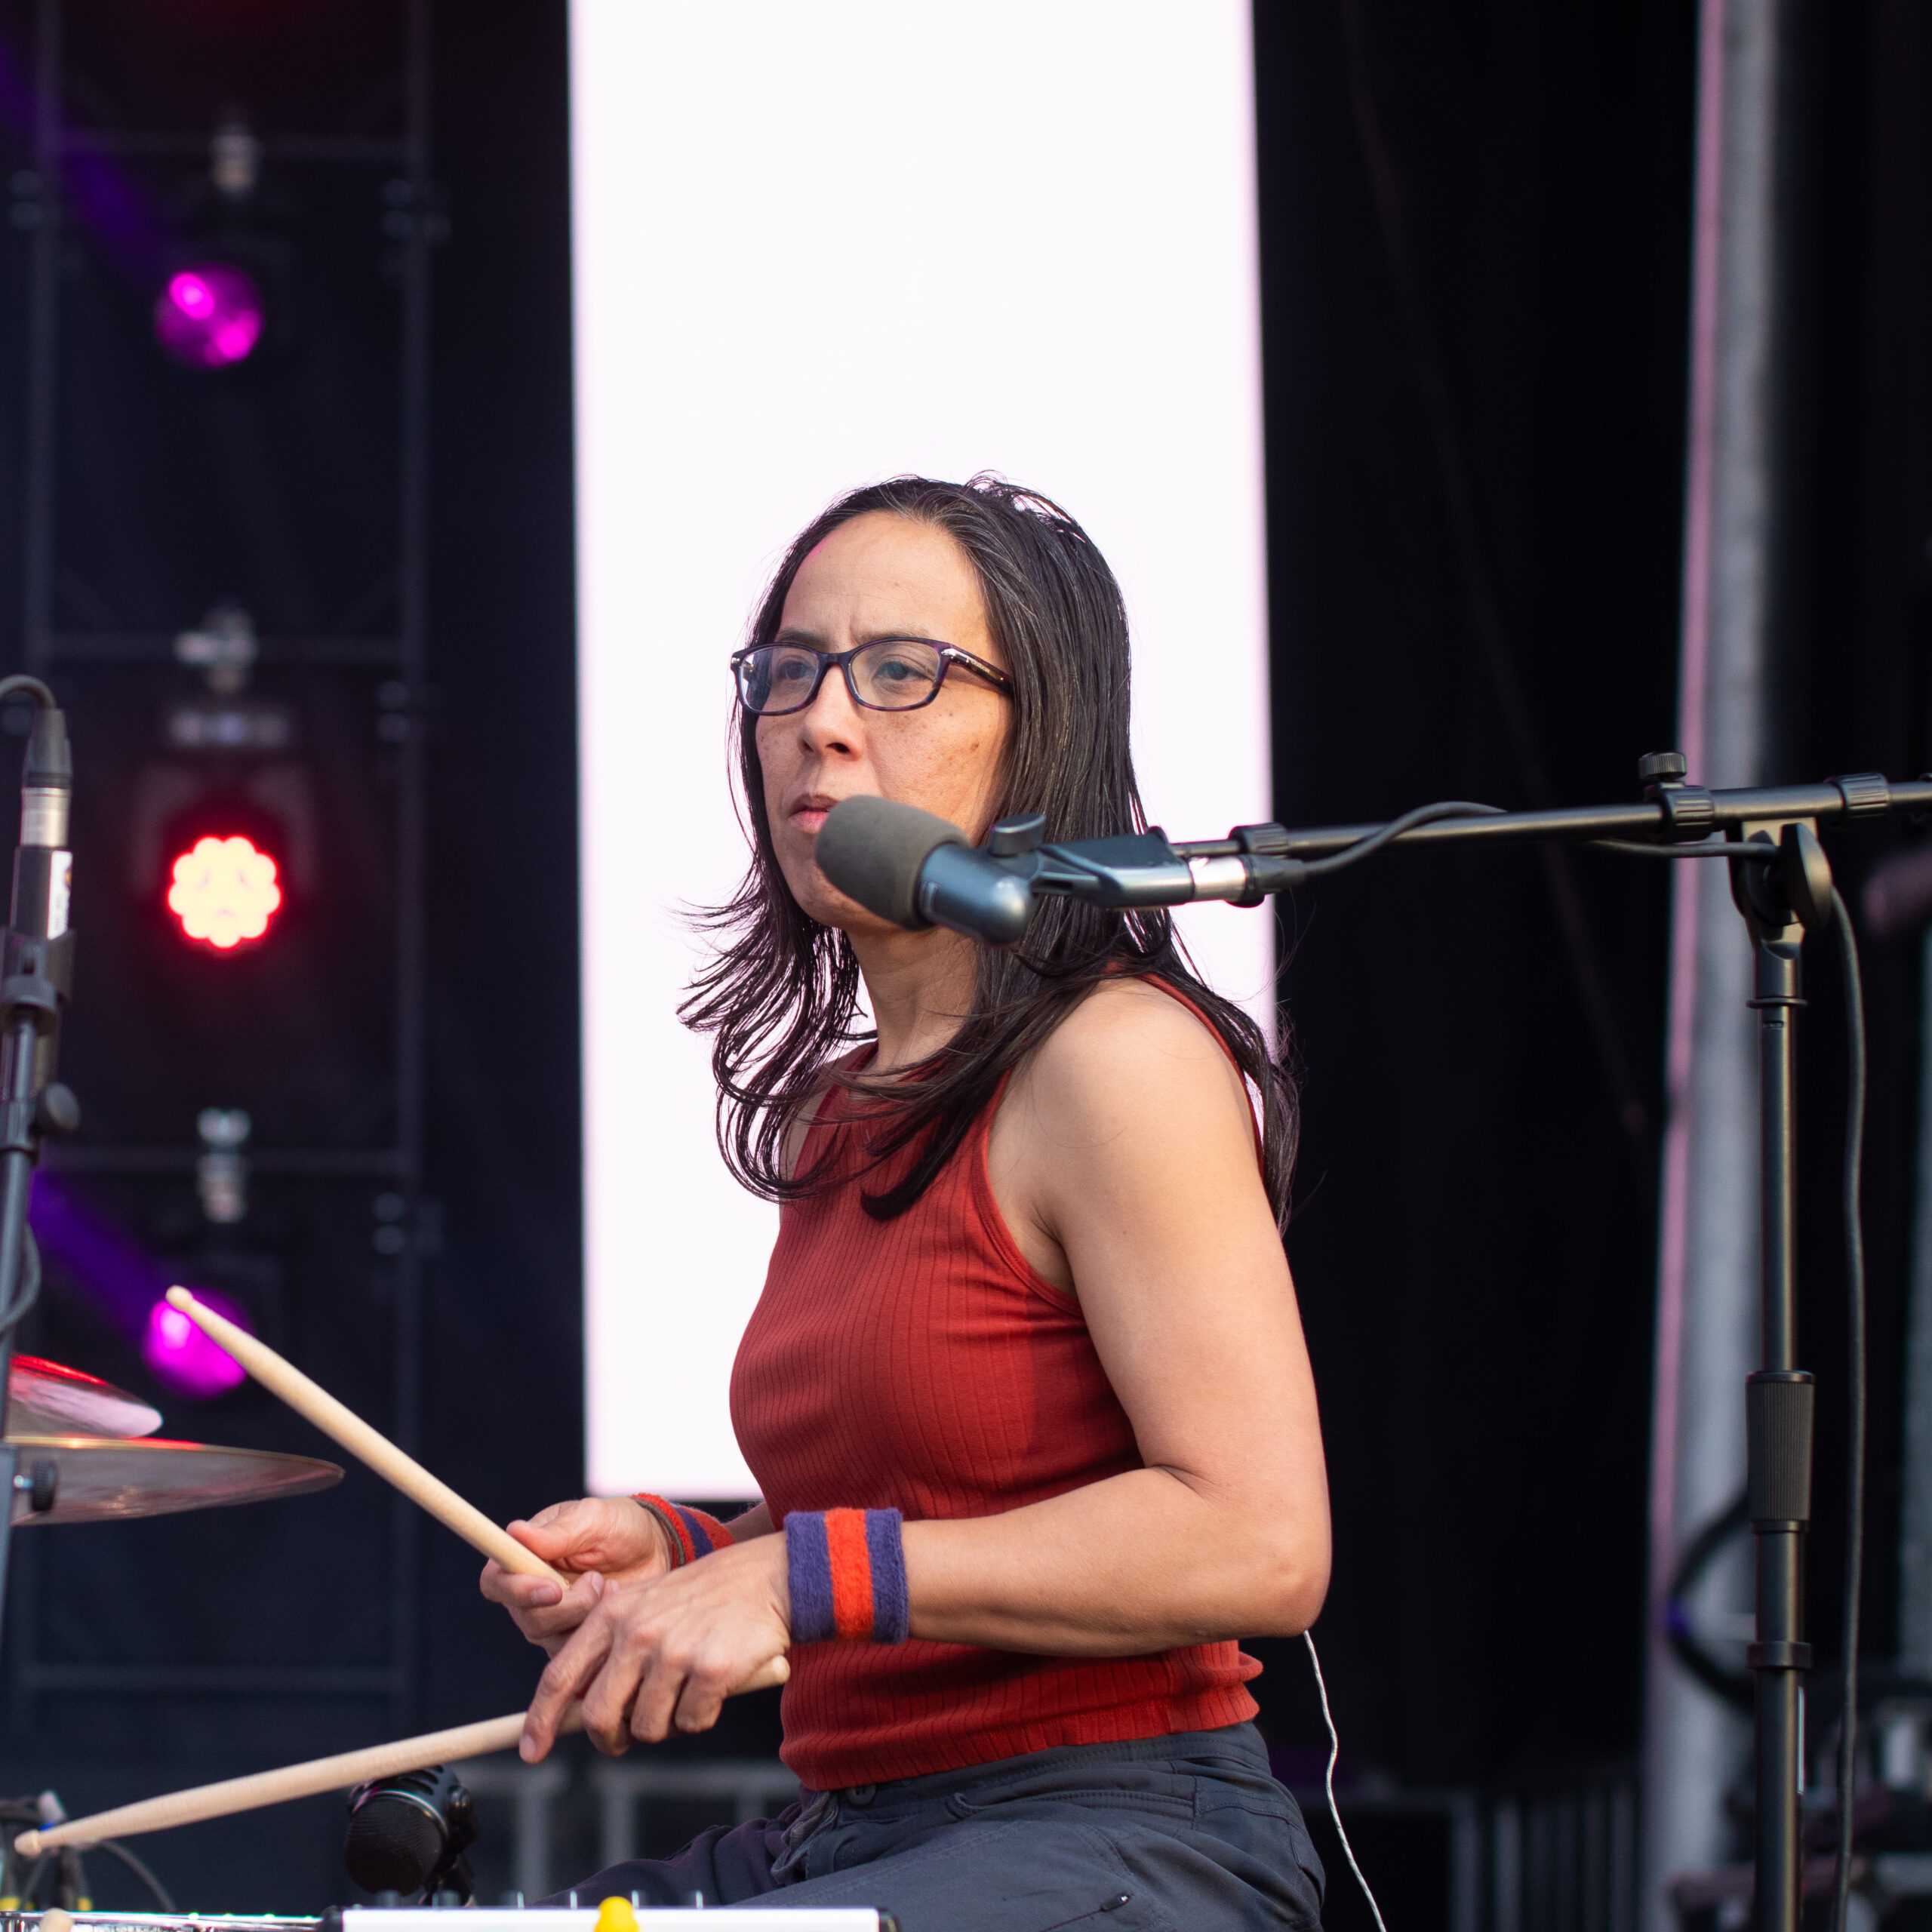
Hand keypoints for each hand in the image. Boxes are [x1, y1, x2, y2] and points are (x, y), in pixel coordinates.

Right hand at [480, 1497, 675, 1654]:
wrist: (653, 1551)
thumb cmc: (617, 1526)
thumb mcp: (593, 1518)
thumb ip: (558, 1532)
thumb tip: (515, 1531)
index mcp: (523, 1556)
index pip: (495, 1582)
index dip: (516, 1590)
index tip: (553, 1588)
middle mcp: (529, 1593)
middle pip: (527, 1618)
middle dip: (567, 1607)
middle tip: (598, 1582)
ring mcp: (550, 1621)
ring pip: (552, 1639)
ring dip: (587, 1616)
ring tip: (613, 1587)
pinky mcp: (573, 1640)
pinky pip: (576, 1654)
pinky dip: (599, 1632)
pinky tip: (617, 1607)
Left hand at [520, 1535, 790, 1758]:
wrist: (766, 1576)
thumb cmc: (704, 1598)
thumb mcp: (645, 1605)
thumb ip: (610, 1648)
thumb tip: (578, 1710)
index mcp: (613, 1613)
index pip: (559, 1676)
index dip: (539, 1720)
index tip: (531, 1752)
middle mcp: (636, 1632)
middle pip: (597, 1716)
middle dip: (609, 1738)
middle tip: (626, 1737)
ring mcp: (673, 1651)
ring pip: (646, 1727)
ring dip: (665, 1724)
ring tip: (685, 1693)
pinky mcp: (710, 1669)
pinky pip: (691, 1723)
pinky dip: (701, 1715)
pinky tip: (715, 1686)